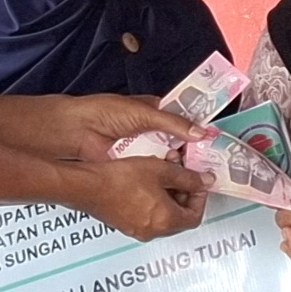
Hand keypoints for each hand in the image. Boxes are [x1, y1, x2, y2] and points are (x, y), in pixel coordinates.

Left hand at [58, 95, 204, 160]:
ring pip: (167, 158)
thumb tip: (199, 132)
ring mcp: (142, 148)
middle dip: (190, 151)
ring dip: (178, 164)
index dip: (196, 130)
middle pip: (177, 142)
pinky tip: (176, 180)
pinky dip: (163, 174)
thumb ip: (173, 122)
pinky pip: (153, 170)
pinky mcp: (134, 164)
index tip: (213, 140)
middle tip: (209, 161)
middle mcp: (151, 130)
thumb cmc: (105, 112)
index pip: (182, 120)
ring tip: (196, 173)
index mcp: (155, 111)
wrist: (77, 131)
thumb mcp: (144, 113)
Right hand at [66, 157, 207, 240]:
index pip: (195, 216)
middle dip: (183, 193)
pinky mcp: (125, 224)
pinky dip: (153, 200)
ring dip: (168, 195)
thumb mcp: (161, 171)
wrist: (88, 185)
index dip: (199, 197)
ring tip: (162, 173)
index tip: (197, 181)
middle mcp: (153, 231)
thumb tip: (204, 181)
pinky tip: (146, 181)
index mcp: (166, 221)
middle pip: (179, 216)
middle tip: (180, 173)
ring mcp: (137, 230)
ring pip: (163, 215)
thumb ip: (188, 177)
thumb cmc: (120, 179)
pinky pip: (147, 215)